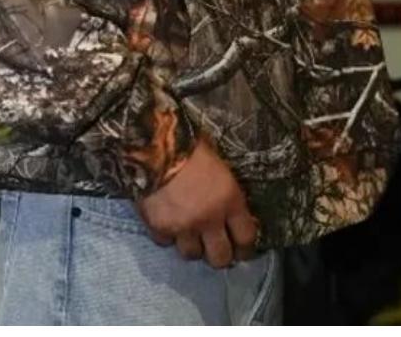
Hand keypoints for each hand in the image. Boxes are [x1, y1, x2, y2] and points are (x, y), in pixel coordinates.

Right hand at [136, 139, 258, 268]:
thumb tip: (228, 207)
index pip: (246, 237)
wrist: (154, 143)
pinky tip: (164, 221)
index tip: (240, 248)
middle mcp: (209, 218)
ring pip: (191, 254)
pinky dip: (166, 235)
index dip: (244, 247)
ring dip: (190, 245)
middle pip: (220, 257)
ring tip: (186, 233)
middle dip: (218, 254)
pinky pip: (165, 242)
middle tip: (212, 246)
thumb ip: (224, 190)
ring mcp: (183, 226)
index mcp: (229, 199)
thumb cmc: (188, 145)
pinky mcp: (159, 227)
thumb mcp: (216, 164)